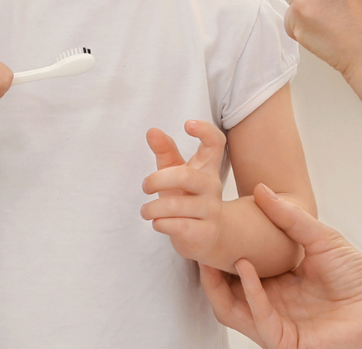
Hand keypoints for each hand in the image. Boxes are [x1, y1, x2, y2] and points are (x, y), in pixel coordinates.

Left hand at [140, 122, 227, 262]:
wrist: (206, 237)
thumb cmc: (187, 198)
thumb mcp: (175, 172)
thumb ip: (165, 151)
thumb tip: (152, 130)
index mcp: (206, 168)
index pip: (215, 143)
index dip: (205, 130)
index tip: (187, 124)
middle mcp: (212, 186)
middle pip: (185, 176)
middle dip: (157, 180)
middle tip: (145, 187)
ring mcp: (211, 211)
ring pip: (176, 205)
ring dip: (153, 208)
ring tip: (146, 211)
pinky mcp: (205, 233)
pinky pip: (178, 225)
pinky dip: (160, 223)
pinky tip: (157, 223)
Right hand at [200, 184, 361, 348]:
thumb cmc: (360, 276)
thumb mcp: (318, 236)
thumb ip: (288, 216)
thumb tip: (261, 189)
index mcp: (277, 283)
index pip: (236, 271)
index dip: (218, 253)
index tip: (205, 227)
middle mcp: (273, 304)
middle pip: (225, 293)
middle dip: (207, 270)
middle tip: (197, 244)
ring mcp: (277, 324)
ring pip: (231, 310)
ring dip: (218, 284)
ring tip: (212, 257)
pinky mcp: (286, 341)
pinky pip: (258, 320)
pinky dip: (248, 293)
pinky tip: (245, 268)